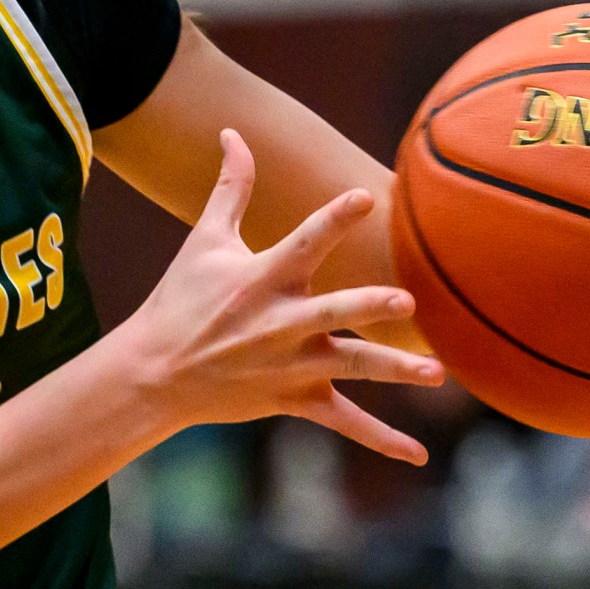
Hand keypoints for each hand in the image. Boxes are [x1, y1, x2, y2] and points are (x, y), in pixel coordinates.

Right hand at [123, 130, 444, 463]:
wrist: (154, 373)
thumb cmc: (182, 299)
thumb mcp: (204, 240)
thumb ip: (231, 187)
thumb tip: (233, 132)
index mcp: (262, 278)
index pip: (305, 242)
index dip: (334, 218)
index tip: (364, 198)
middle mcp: (280, 322)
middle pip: (334, 312)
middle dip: (369, 308)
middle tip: (405, 302)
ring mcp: (289, 365)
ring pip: (349, 367)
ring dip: (392, 370)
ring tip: (435, 373)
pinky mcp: (293, 400)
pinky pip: (344, 422)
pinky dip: (380, 439)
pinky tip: (419, 456)